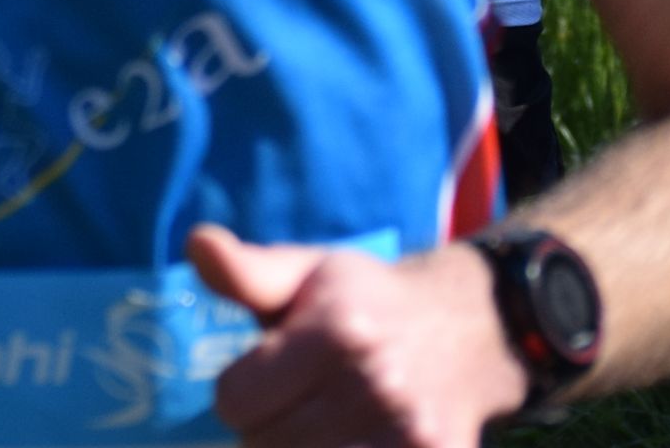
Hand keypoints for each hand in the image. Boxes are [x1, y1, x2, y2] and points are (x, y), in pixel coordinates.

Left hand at [189, 226, 526, 446]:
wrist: (472, 329)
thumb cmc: (369, 299)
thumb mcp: (309, 271)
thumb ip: (248, 271)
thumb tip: (198, 242)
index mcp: (337, 331)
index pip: (234, 401)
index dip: (239, 391)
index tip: (263, 376)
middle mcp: (376, 384)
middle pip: (264, 444)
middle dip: (268, 426)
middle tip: (297, 402)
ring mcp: (411, 433)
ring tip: (321, 422)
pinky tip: (353, 436)